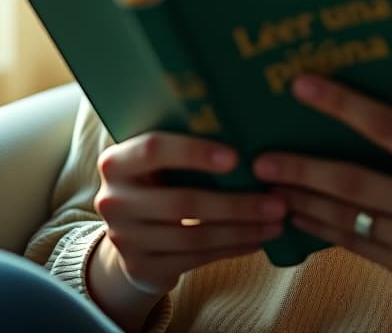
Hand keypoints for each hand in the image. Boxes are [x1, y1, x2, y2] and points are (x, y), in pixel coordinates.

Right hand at [92, 132, 286, 298]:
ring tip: (277, 221)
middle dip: (237, 203)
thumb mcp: (158, 159)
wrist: (129, 231)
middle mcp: (113, 200)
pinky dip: (232, 247)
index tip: (236, 157)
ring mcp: (124, 239)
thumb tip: (247, 123)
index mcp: (117, 161)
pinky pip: (196, 259)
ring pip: (194, 237)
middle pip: (183, 202)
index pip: (153, 149)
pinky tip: (258, 239)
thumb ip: (185, 141)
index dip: (194, 152)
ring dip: (242, 230)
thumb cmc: (159, 178)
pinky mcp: (141, 268)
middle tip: (278, 200)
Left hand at [252, 66, 391, 328]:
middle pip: (351, 180)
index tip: (304, 85)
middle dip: (302, 166)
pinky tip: (294, 212)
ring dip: (300, 197)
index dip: (342, 104)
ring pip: (343, 216)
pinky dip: (319, 227)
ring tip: (264, 182)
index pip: (387, 127)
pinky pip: (352, 243)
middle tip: (260, 154)